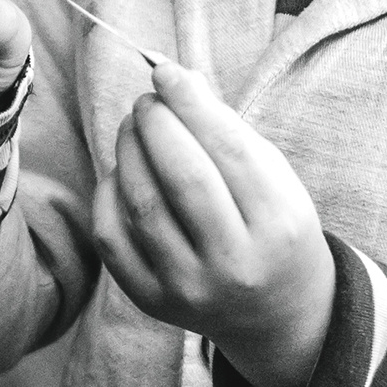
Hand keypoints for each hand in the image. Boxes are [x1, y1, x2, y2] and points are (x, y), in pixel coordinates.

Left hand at [93, 60, 334, 386]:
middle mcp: (234, 262)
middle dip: (155, 123)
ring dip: (128, 150)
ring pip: (141, 203)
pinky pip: (111, 236)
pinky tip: (123, 173)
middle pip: (181, 176)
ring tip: (134, 127)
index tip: (165, 72)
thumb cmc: (271, 227)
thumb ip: (227, 129)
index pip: (227, 150)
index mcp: (277, 225)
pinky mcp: (152, 300)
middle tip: (147, 101)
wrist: (276, 313)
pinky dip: (109, 193)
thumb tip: (174, 76)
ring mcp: (190, 287)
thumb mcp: (274, 178)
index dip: (190, 102)